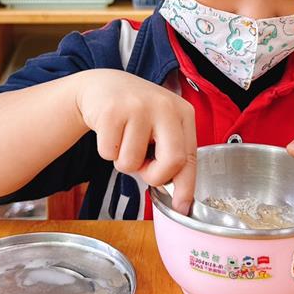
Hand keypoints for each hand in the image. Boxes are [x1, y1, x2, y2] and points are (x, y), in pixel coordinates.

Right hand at [75, 70, 196, 214]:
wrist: (104, 86)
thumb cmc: (137, 114)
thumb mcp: (162, 128)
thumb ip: (172, 156)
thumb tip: (179, 201)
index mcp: (183, 112)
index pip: (189, 157)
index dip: (185, 186)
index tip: (181, 206)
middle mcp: (165, 106)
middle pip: (171, 161)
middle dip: (154, 176)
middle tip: (144, 168)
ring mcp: (138, 107)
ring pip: (132, 163)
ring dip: (124, 162)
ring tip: (124, 140)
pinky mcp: (111, 111)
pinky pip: (108, 153)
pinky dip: (107, 151)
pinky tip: (111, 132)